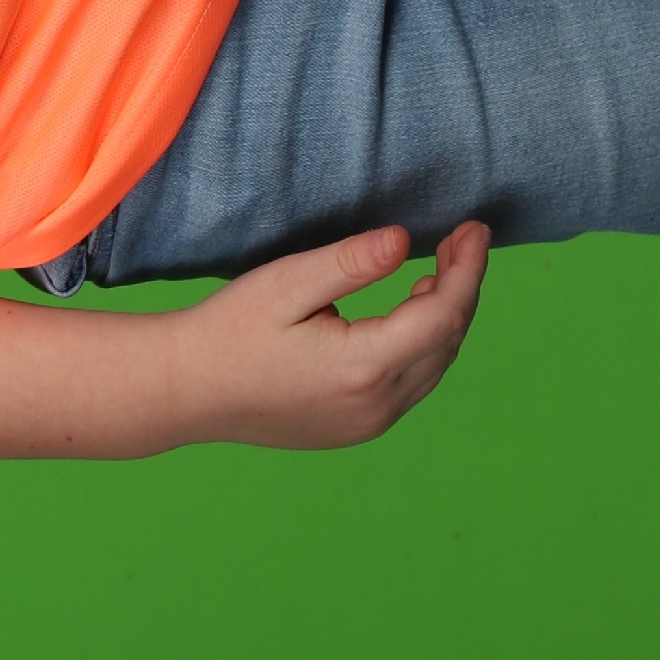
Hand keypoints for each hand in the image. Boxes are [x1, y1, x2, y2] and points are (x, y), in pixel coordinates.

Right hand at [155, 220, 489, 448]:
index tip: (475, 229)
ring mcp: (368, 424)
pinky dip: (423, 347)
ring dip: (445, 319)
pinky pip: (410, 385)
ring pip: (434, 366)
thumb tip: (403, 240)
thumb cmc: (227, 331)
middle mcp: (376, 405)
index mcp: (363, 367)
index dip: (468, 268)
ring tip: (439, 274)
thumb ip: (349, 262)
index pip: (444, 313)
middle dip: (462, 288)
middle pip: (448, 341)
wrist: (184, 391)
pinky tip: (408, 319)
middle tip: (459, 241)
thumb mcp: (285, 283)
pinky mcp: (356, 430)